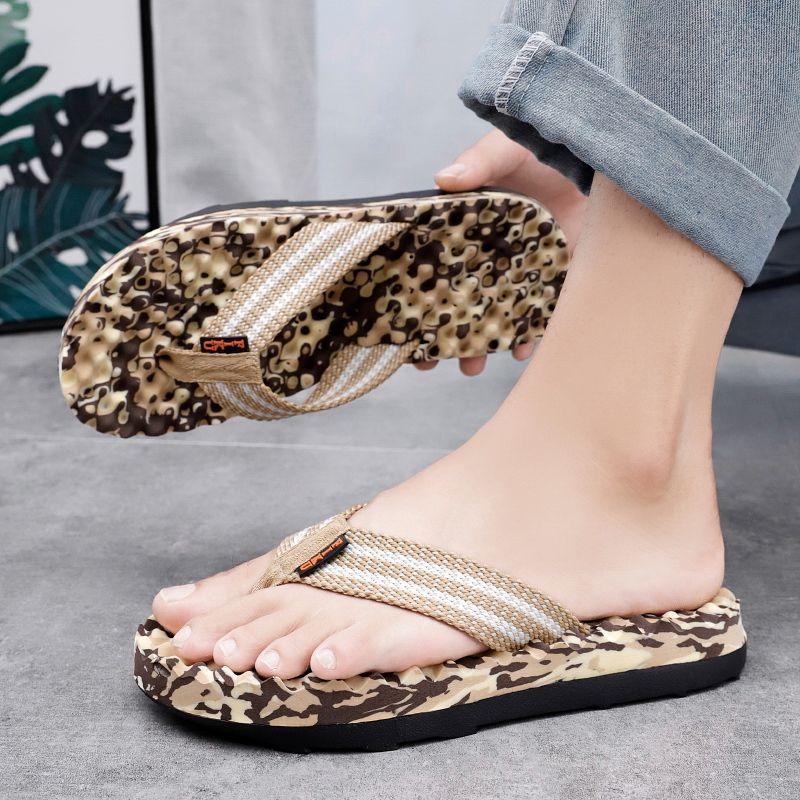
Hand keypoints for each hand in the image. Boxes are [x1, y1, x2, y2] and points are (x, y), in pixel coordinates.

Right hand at [418, 130, 586, 375]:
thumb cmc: (545, 150)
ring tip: (471, 368)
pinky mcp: (555, 280)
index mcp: (467, 230)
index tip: (401, 329)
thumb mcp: (508, 150)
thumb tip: (442, 178)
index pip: (434, 270)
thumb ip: (480, 163)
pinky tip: (522, 351)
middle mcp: (489, 257)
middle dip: (443, 336)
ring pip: (495, 317)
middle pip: (459, 303)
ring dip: (482, 345)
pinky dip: (530, 336)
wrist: (602, 159)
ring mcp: (521, 272)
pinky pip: (538, 316)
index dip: (416, 299)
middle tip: (431, 363)